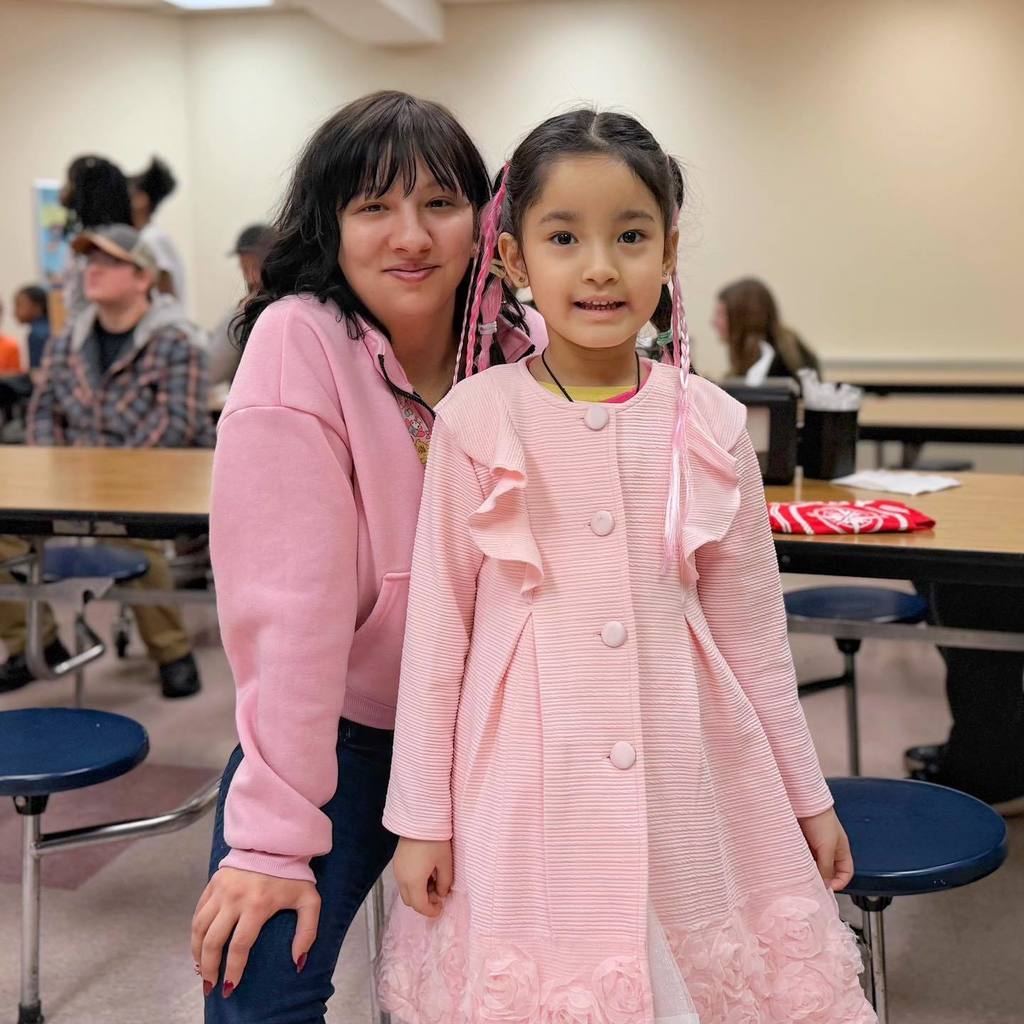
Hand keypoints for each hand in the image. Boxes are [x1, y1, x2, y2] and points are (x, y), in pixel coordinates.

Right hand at [191, 867, 319, 996]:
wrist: (277, 841)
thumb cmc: (294, 873)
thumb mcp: (309, 899)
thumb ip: (307, 931)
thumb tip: (298, 962)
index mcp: (257, 904)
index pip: (238, 947)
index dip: (233, 971)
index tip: (230, 988)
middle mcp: (234, 898)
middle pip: (213, 941)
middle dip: (209, 968)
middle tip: (210, 985)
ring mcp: (221, 890)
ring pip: (199, 928)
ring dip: (197, 952)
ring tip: (201, 969)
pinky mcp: (213, 883)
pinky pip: (198, 912)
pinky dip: (195, 932)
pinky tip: (198, 944)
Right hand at [393, 837, 452, 917]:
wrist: (419, 819)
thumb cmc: (435, 841)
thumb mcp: (445, 863)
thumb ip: (444, 882)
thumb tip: (442, 893)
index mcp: (413, 881)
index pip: (420, 906)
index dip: (431, 911)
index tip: (441, 907)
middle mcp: (401, 879)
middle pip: (410, 901)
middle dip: (424, 902)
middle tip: (438, 893)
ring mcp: (397, 870)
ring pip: (405, 891)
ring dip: (418, 892)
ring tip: (433, 880)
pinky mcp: (397, 862)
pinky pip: (403, 880)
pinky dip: (413, 883)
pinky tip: (425, 872)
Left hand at [799, 808, 853, 891]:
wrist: (804, 802)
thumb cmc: (821, 819)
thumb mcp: (828, 847)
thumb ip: (827, 867)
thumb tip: (825, 885)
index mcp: (841, 850)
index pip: (846, 872)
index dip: (840, 882)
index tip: (830, 889)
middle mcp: (828, 849)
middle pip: (828, 870)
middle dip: (822, 878)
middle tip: (813, 885)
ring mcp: (814, 845)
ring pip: (813, 865)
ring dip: (808, 870)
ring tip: (802, 874)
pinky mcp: (801, 841)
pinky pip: (801, 857)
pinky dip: (799, 861)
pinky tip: (795, 864)